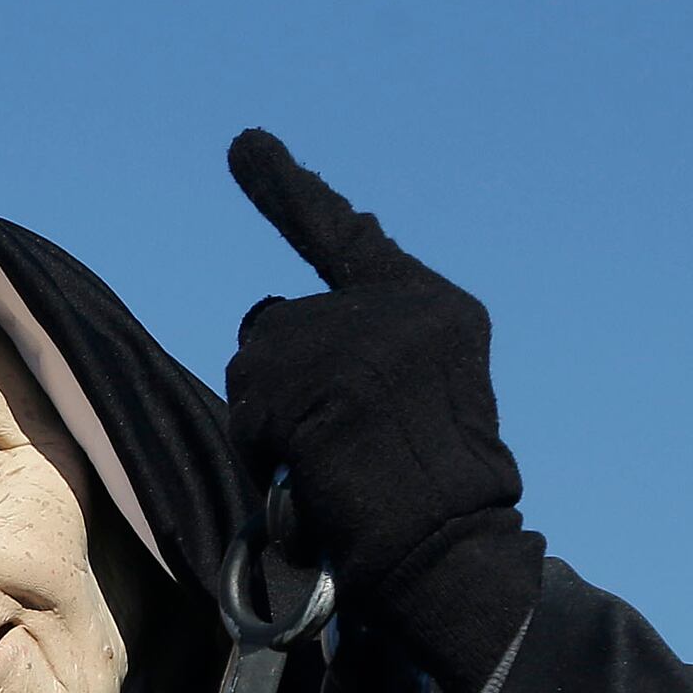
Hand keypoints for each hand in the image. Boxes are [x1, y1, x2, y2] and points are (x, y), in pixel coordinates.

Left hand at [223, 129, 545, 688]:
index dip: (286, 193)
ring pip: (256, 361)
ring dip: (268, 419)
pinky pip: (250, 402)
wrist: (448, 546)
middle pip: (278, 324)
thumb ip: (361, 344)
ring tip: (326, 463)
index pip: (342, 238)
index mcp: (432, 306)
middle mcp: (401, 306)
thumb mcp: (412, 395)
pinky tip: (312, 471)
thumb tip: (269, 321)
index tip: (243, 145)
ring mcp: (364, 337)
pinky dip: (264, 445)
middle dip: (280, 386)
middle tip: (330, 447)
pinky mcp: (330, 379)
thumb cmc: (425, 495)